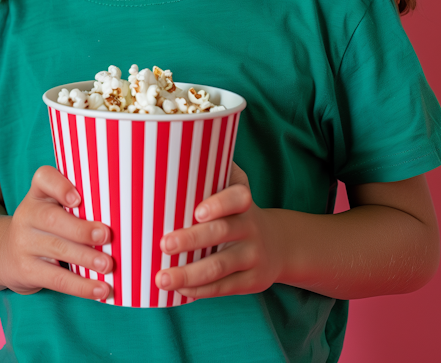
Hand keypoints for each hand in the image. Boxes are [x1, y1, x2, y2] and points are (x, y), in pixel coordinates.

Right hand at [0, 166, 112, 299]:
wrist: (6, 255)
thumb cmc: (45, 226)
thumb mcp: (52, 207)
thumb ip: (79, 204)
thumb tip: (122, 214)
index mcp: (38, 193)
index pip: (43, 178)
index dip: (60, 186)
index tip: (78, 198)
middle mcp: (27, 214)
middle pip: (52, 219)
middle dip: (81, 229)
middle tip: (107, 236)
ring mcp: (24, 243)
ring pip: (57, 249)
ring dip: (86, 258)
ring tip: (108, 265)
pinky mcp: (26, 270)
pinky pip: (56, 279)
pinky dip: (81, 286)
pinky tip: (100, 290)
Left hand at [155, 163, 279, 298]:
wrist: (277, 244)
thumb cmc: (236, 211)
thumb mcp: (233, 186)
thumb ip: (211, 171)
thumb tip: (171, 150)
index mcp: (243, 201)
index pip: (237, 197)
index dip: (219, 204)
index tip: (197, 211)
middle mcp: (251, 227)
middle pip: (222, 233)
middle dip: (191, 240)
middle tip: (163, 244)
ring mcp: (253, 256)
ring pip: (220, 267)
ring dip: (189, 274)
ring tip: (162, 278)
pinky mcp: (251, 281)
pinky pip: (223, 287)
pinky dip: (199, 290)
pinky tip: (178, 289)